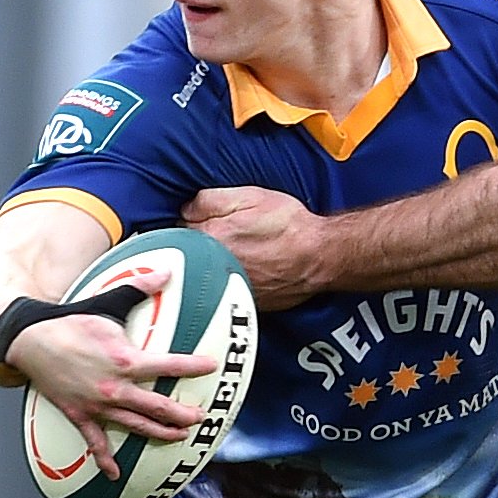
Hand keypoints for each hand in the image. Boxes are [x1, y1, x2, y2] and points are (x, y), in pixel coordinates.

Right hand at [5, 270, 216, 479]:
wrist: (30, 340)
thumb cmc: (72, 321)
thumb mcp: (108, 303)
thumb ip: (141, 287)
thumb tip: (168, 270)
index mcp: (126, 359)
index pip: (169, 364)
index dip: (193, 366)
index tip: (212, 366)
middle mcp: (115, 387)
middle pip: (157, 405)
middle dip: (182, 413)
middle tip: (202, 417)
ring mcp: (97, 405)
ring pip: (134, 425)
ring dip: (159, 433)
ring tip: (180, 437)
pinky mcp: (79, 415)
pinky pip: (94, 441)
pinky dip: (104, 459)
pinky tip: (113, 474)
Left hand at [181, 186, 323, 309]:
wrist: (320, 257)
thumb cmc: (289, 226)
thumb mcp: (250, 196)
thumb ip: (210, 199)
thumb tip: (186, 208)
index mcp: (211, 237)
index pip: (178, 230)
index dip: (189, 223)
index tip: (201, 222)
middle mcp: (213, 266)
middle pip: (187, 256)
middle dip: (195, 246)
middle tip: (217, 238)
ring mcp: (226, 287)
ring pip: (202, 276)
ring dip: (207, 266)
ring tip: (231, 255)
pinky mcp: (241, 301)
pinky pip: (221, 292)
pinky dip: (225, 282)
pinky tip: (242, 272)